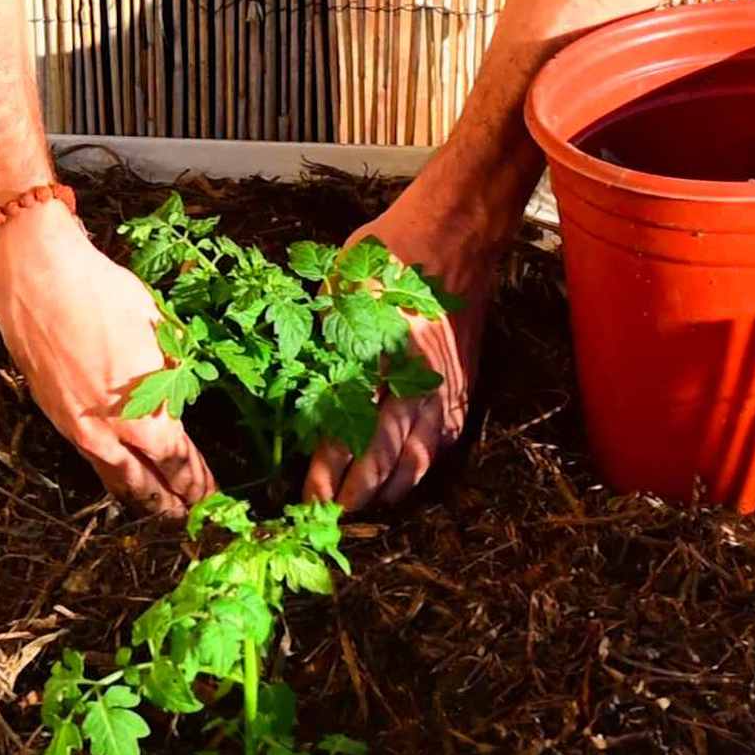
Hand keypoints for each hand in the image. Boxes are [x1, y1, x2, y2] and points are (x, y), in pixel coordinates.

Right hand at [0, 202, 214, 516]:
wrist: (36, 280)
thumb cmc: (102, 297)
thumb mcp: (160, 332)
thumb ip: (174, 375)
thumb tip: (180, 395)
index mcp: (146, 418)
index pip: (179, 465)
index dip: (198, 484)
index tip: (212, 495)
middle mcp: (111, 435)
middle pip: (147, 485)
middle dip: (172, 503)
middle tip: (189, 515)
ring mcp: (79, 429)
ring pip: (114, 478)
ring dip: (140, 497)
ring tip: (158, 509)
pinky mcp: (56, 415)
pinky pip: (91, 457)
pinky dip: (111, 472)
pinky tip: (117, 471)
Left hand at [303, 177, 503, 509]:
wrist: (455, 236)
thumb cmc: (389, 255)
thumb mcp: (340, 290)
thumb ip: (322, 341)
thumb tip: (293, 391)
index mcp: (383, 356)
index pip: (350, 430)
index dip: (328, 471)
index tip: (308, 498)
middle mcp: (419, 382)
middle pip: (388, 457)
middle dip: (358, 495)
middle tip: (330, 518)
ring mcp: (446, 390)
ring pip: (419, 459)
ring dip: (389, 491)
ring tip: (361, 509)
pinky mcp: (462, 390)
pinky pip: (442, 443)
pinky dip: (419, 468)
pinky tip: (400, 480)